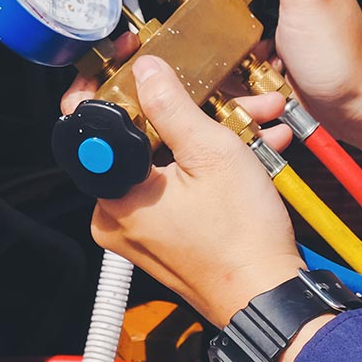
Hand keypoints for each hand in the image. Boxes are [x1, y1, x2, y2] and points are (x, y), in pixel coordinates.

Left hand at [88, 56, 302, 325]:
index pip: (91, 124)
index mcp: (115, 194)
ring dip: (211, 133)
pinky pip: (176, 185)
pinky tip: (252, 144)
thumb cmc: (243, 238)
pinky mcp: (162, 234)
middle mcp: (115, 214)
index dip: (114, 85)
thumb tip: (145, 71)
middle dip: (188, 109)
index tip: (134, 65)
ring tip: (255, 118)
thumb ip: (172, 105)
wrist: (269, 297)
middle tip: (219, 91)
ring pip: (166, 159)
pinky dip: (208, 165)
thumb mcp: (211, 153)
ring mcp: (138, 226)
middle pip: (139, 138)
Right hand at [209, 0, 361, 145]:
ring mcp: (273, 35)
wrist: (359, 108)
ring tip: (236, 60)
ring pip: (223, 34)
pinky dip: (232, 74)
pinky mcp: (267, 66)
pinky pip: (233, 65)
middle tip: (214, 33)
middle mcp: (280, 2)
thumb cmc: (343, 56)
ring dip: (222, 50)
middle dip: (211, 17)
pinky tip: (245, 80)